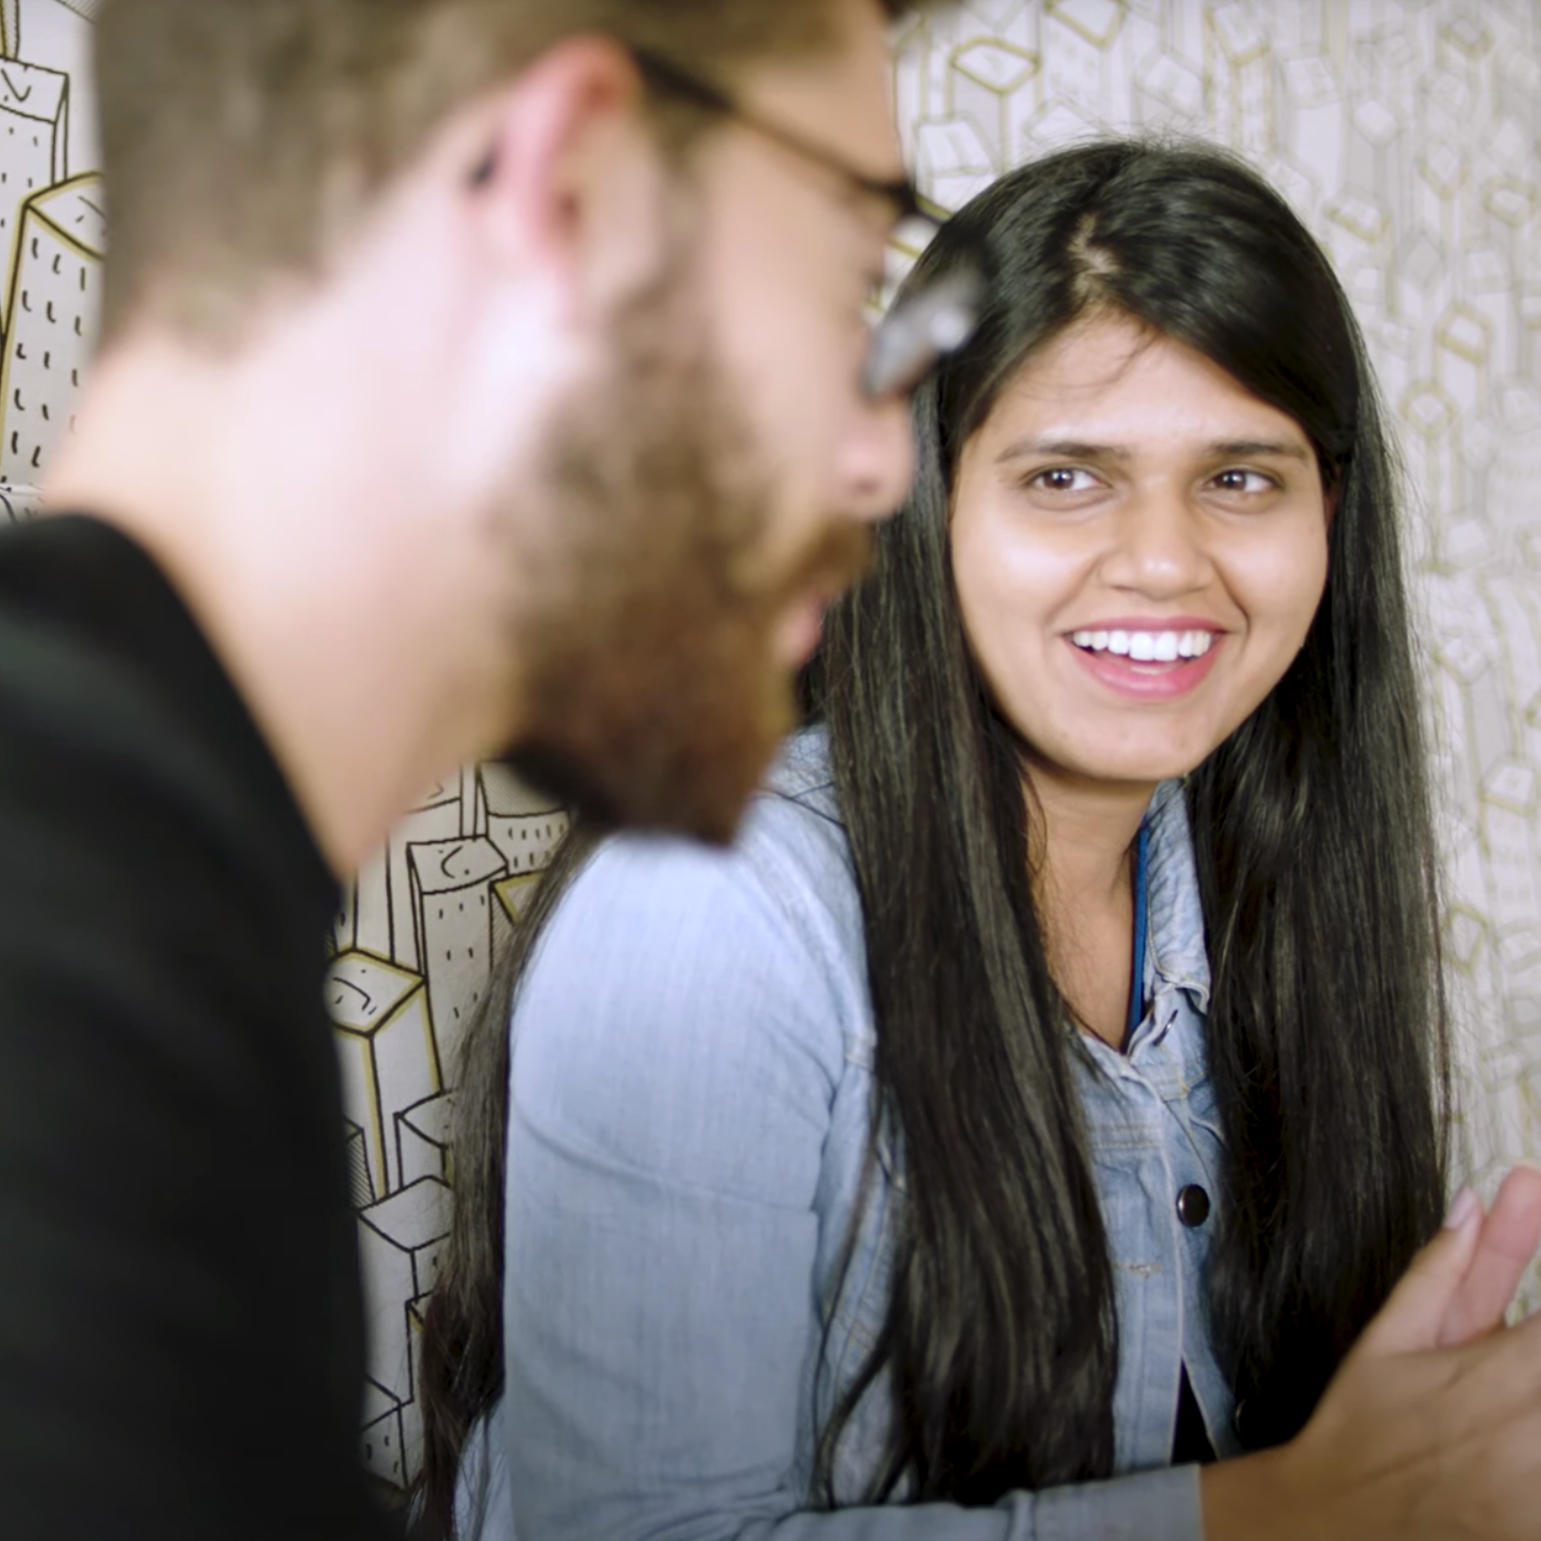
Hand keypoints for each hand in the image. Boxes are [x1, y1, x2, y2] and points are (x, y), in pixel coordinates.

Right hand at [1202, 1165, 1540, 1540]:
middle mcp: (1535, 1428)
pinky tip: (1522, 1444)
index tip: (1535, 1315)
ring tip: (1518, 1396)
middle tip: (1520, 1343)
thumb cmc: (1359, 1427)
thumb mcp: (1388, 1338)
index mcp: (1502, 1372)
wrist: (1333, 1522)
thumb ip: (1442, 1269)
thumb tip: (1472, 1204)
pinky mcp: (1536, 1528)